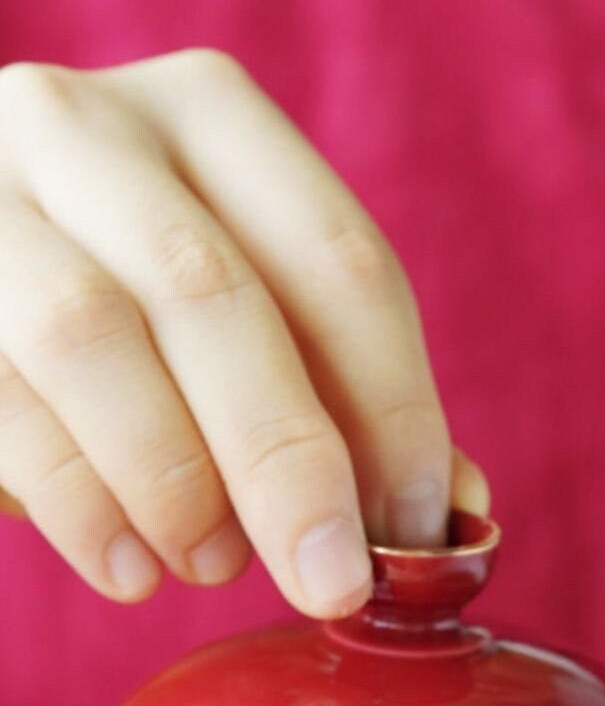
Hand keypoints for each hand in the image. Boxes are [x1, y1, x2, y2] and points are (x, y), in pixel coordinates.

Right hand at [0, 50, 485, 615]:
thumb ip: (351, 412)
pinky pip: (2, 404)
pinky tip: (130, 568)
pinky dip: (81, 507)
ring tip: (211, 566)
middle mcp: (84, 124)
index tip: (415, 532)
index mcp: (212, 121)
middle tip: (330, 584)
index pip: (339, 262)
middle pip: (212, 293)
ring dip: (173, 482)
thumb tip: (457, 526)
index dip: (394, 411)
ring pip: (86, 335)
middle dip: (286, 462)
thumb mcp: (256, 332)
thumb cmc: (144, 327)